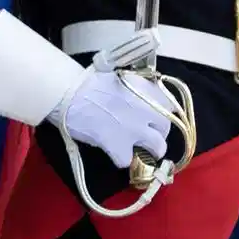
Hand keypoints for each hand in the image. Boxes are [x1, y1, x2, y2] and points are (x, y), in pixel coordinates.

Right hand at [53, 69, 173, 168]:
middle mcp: (147, 110)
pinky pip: (127, 160)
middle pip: (165, 129)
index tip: (153, 116)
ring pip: (157, 148)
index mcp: (147, 91)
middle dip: (157, 133)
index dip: (161, 113)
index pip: (170, 105)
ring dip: (149, 151)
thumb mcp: (119, 77)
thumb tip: (139, 99)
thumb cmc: (87, 82)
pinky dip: (121, 159)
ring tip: (138, 153)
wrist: (67, 92)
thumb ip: (136, 89)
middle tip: (144, 135)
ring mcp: (135, 130)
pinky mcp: (118, 145)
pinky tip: (113, 153)